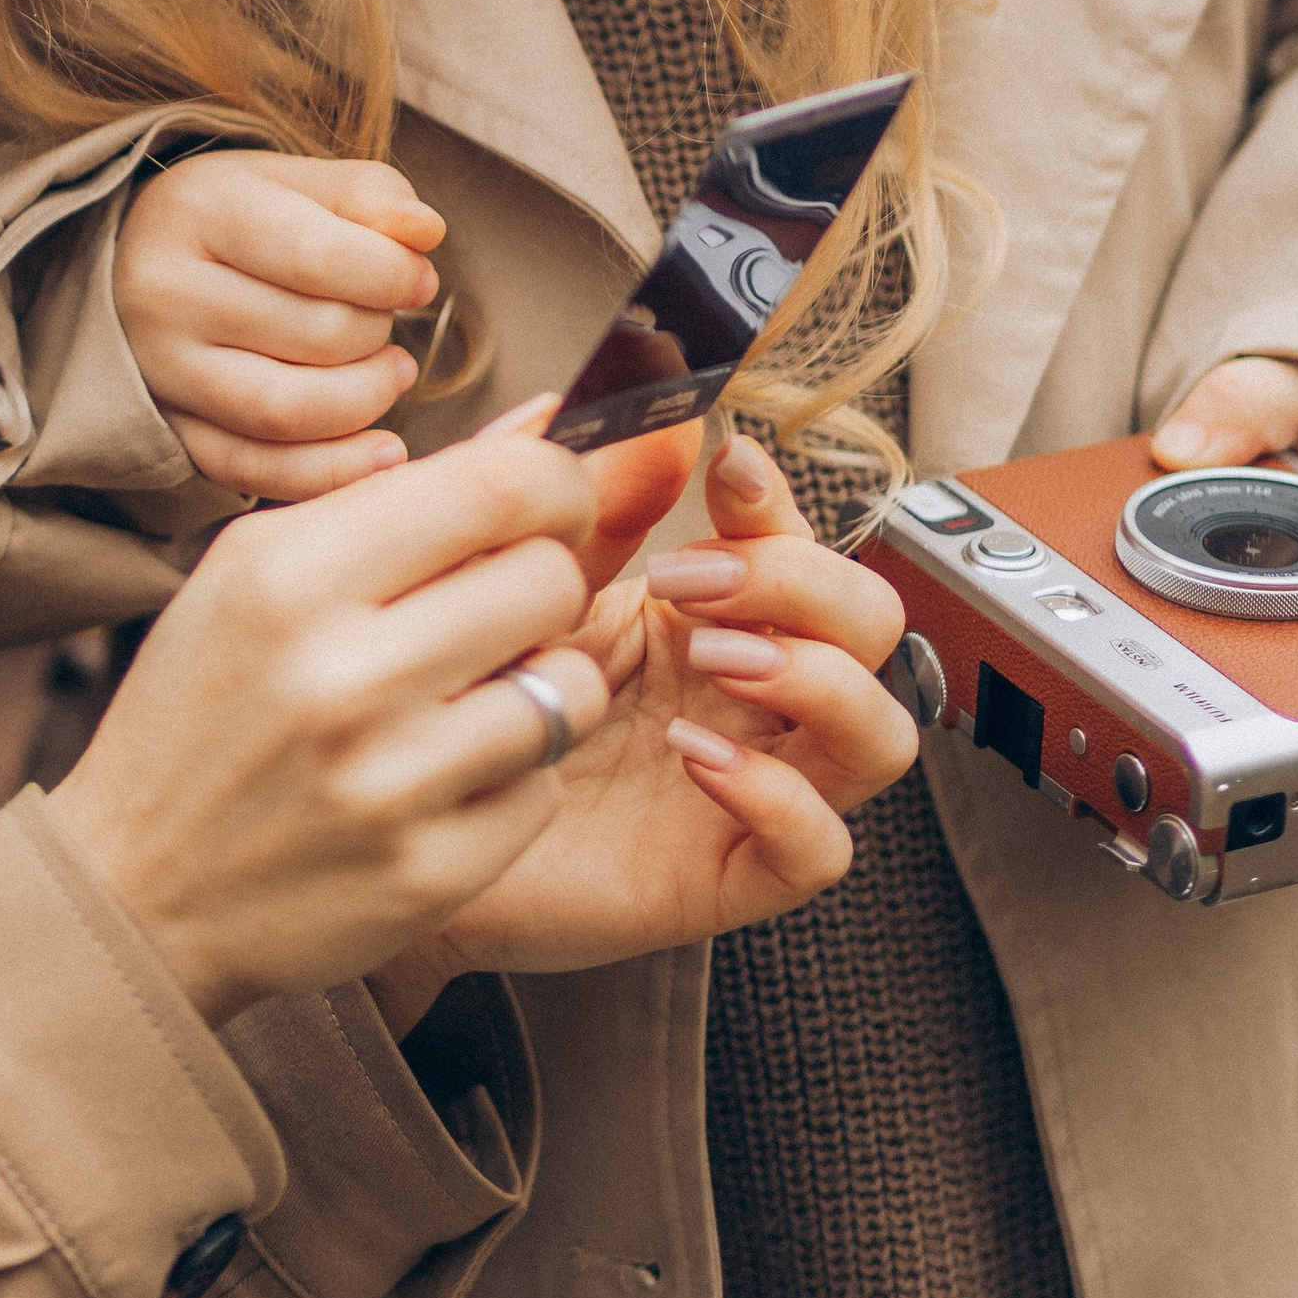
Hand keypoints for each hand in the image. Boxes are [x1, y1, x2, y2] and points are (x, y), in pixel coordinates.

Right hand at [44, 408, 609, 1024]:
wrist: (136, 890)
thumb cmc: (203, 709)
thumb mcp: (259, 571)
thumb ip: (399, 499)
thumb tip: (547, 421)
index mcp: (291, 577)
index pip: (497, 486)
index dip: (559, 482)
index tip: (556, 505)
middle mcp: (342, 677)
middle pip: (549, 580)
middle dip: (549, 582)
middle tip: (506, 608)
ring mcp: (389, 786)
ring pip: (570, 690)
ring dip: (544, 684)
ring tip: (477, 696)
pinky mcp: (429, 876)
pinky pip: (544, 792)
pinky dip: (512, 780)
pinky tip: (443, 781)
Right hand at [115, 149, 446, 496]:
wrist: (131, 265)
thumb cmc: (232, 220)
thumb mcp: (291, 182)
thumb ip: (366, 195)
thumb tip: (426, 231)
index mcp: (199, 213)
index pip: (317, 256)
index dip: (392, 275)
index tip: (419, 279)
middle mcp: (167, 295)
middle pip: (314, 335)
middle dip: (378, 333)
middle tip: (386, 320)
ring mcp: (163, 372)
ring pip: (288, 411)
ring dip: (366, 400)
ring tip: (392, 373)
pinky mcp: (171, 432)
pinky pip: (258, 471)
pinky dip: (333, 471)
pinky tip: (382, 450)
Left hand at [415, 437, 916, 977]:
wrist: (416, 816)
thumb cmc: (481, 702)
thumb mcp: (535, 585)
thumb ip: (595, 502)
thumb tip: (666, 422)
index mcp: (715, 618)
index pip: (804, 544)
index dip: (781, 503)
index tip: (726, 470)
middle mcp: (752, 699)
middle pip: (871, 624)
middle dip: (804, 583)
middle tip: (696, 583)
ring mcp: (755, 786)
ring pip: (881, 733)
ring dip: (818, 680)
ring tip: (713, 660)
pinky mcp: (729, 875)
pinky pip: (822, 848)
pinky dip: (783, 800)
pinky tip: (700, 763)